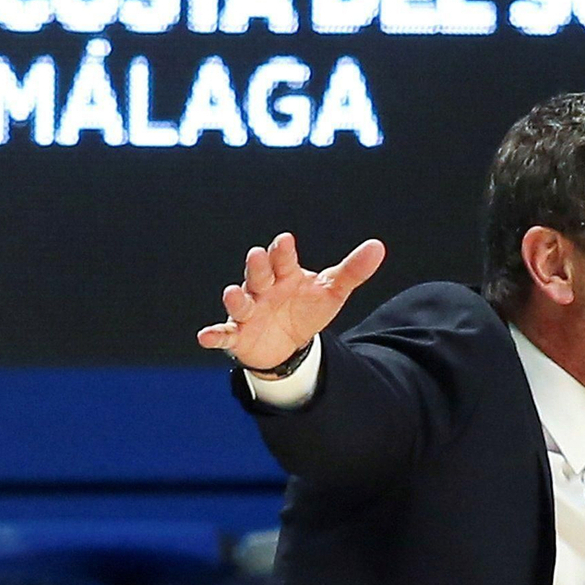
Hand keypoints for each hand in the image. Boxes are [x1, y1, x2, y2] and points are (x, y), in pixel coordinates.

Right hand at [196, 230, 385, 369]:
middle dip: (257, 267)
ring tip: (233, 293)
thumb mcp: (331, 292)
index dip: (283, 252)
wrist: (289, 343)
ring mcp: (248, 311)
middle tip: (257, 255)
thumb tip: (379, 247)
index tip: (286, 241)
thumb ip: (352, 271)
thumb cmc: (306, 308)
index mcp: (284, 274)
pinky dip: (214, 335)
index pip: (283, 259)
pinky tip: (205, 337)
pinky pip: (224, 334)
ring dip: (235, 298)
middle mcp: (262, 288)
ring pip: (240, 302)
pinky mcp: (238, 335)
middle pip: (258, 275)